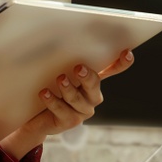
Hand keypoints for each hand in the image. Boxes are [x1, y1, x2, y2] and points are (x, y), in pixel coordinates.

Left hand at [0, 47, 135, 158]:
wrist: (34, 117)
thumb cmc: (49, 89)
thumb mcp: (56, 72)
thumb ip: (62, 61)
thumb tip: (58, 39)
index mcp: (92, 81)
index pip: (111, 71)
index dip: (121, 63)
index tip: (127, 53)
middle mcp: (91, 96)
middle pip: (94, 85)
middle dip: (88, 77)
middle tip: (78, 68)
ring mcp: (82, 111)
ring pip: (77, 99)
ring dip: (68, 89)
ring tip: (60, 79)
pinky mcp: (70, 122)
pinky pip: (62, 110)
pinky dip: (52, 101)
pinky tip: (45, 93)